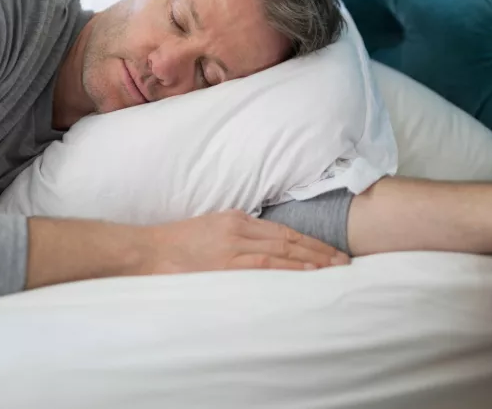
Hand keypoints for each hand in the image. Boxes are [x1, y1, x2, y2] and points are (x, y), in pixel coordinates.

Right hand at [145, 210, 349, 274]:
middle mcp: (239, 229)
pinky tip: (308, 273)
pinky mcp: (225, 262)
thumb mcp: (209, 232)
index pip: (283, 230)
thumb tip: (260, 251)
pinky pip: (265, 264)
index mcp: (236, 219)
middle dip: (320, 250)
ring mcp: (233, 245)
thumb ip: (234, 238)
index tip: (331, 251)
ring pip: (283, 250)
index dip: (310, 241)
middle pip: (289, 238)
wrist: (147, 251)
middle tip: (345, 262)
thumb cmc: (174, 246)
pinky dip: (290, 267)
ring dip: (312, 260)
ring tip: (335, 269)